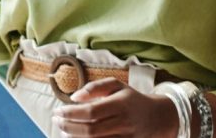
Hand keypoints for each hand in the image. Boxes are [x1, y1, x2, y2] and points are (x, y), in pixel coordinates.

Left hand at [52, 78, 178, 136]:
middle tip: (57, 121)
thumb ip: (95, 87)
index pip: (91, 112)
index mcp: (121, 104)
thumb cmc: (132, 100)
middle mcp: (124, 122)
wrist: (158, 118)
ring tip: (64, 131)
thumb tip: (74, 97)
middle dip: (68, 127)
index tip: (58, 111)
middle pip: (90, 131)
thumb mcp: (117, 86)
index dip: (71, 114)